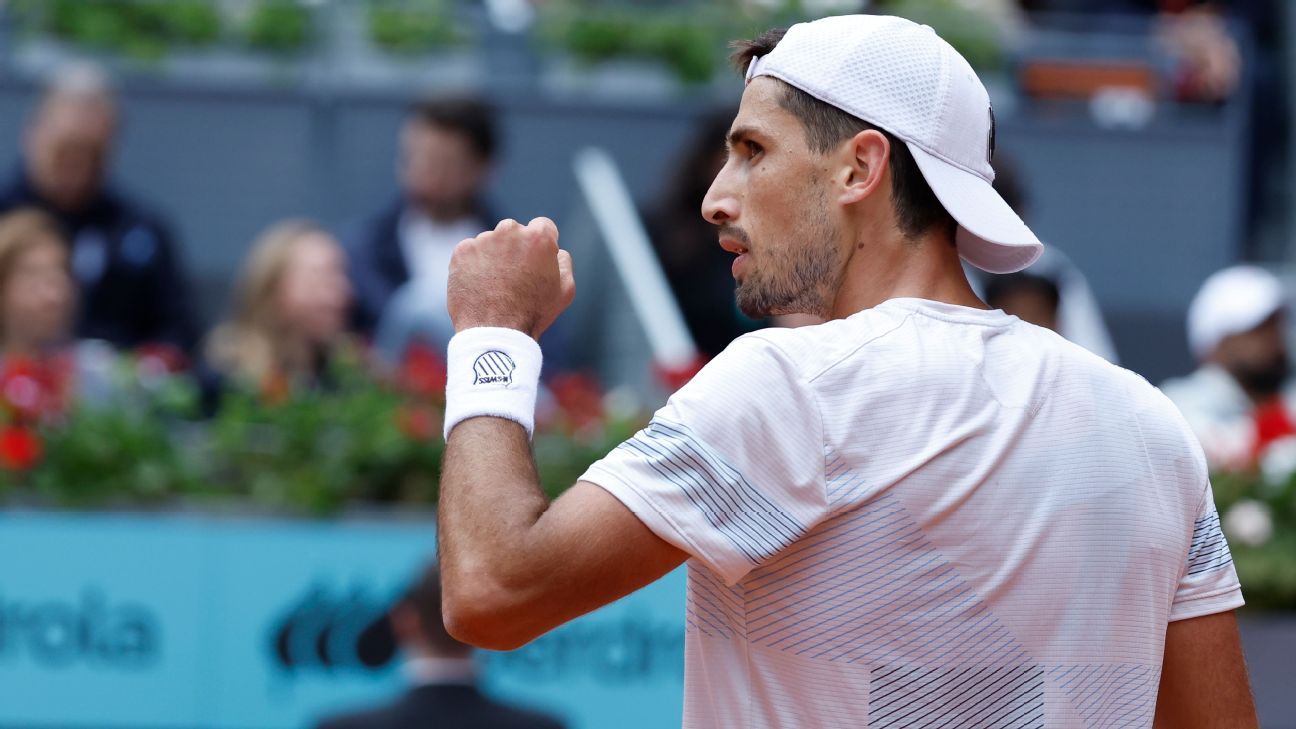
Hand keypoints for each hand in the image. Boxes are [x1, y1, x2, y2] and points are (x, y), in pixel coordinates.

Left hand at [447, 217, 575, 338]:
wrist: (495, 332)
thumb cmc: (533, 313)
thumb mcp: (565, 290)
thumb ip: (564, 261)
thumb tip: (556, 251)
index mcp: (538, 237)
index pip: (542, 226)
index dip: (541, 244)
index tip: (536, 260)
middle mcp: (510, 231)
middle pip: (514, 231)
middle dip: (515, 248)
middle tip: (514, 277)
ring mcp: (483, 239)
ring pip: (490, 242)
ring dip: (493, 257)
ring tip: (495, 286)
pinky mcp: (462, 251)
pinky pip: (471, 253)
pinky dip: (474, 265)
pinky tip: (480, 286)